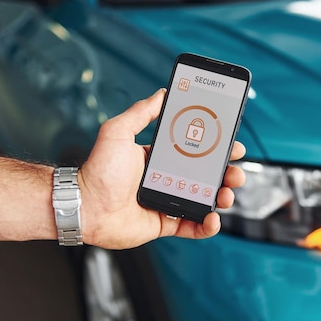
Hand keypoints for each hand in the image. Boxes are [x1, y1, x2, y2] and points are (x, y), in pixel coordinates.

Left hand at [78, 88, 245, 248]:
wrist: (85, 206)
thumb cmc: (98, 170)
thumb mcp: (118, 131)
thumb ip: (141, 113)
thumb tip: (162, 93)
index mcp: (159, 158)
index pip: (195, 151)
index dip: (215, 148)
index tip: (231, 144)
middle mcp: (166, 179)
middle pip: (206, 176)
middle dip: (226, 172)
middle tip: (235, 170)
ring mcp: (167, 201)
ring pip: (204, 200)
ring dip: (221, 197)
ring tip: (226, 194)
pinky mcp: (165, 223)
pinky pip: (193, 227)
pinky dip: (207, 226)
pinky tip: (213, 218)